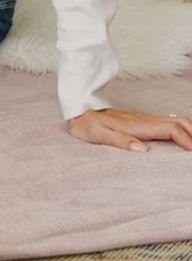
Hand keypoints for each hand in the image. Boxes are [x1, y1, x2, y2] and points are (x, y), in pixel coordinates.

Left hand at [67, 107, 191, 151]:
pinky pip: (169, 123)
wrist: (79, 110)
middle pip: (180, 121)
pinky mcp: (143, 120)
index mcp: (138, 124)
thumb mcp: (99, 135)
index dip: (187, 140)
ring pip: (176, 120)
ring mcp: (145, 118)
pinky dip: (182, 130)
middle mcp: (145, 119)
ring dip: (190, 131)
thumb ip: (120, 141)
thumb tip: (142, 150)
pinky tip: (184, 140)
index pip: (171, 128)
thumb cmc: (87, 124)